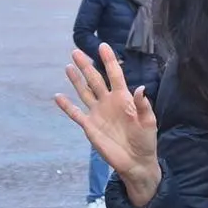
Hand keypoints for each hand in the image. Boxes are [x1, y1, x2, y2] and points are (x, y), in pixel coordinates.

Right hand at [54, 43, 160, 206]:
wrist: (136, 161)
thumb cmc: (146, 140)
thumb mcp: (149, 122)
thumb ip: (143, 106)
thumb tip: (140, 89)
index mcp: (124, 98)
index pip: (115, 75)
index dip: (109, 61)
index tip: (103, 46)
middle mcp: (109, 102)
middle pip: (95, 80)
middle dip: (86, 66)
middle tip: (76, 51)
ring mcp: (98, 113)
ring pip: (84, 92)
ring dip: (76, 80)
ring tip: (67, 66)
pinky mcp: (90, 126)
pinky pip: (76, 114)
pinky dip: (66, 106)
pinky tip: (58, 96)